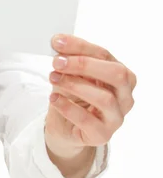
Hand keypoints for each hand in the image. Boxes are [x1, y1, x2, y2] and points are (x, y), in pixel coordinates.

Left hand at [44, 34, 135, 156]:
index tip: (57, 42)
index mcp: (120, 75)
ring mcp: (116, 118)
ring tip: (53, 78)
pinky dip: (68, 107)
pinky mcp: (102, 135)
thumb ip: (68, 57)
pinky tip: (54, 98)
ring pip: (105, 98)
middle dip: (85, 64)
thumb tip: (58, 42)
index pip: (104, 55)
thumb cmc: (73, 93)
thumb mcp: (71, 72)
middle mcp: (124, 96)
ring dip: (74, 84)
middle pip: (117, 75)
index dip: (80, 46)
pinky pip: (89, 121)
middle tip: (58, 62)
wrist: (66, 124)